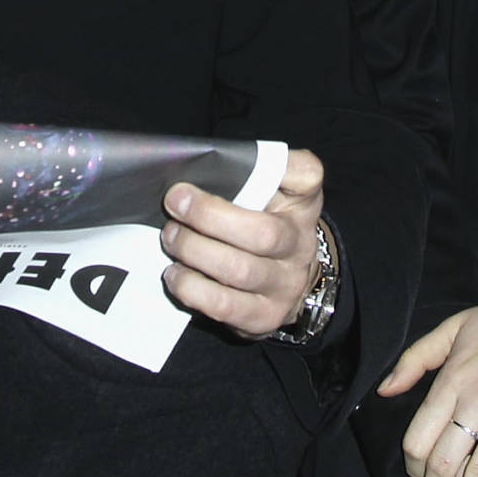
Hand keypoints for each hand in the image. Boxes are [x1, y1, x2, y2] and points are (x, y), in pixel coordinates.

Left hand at [159, 149, 326, 337]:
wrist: (284, 279)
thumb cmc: (259, 223)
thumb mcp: (264, 193)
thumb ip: (241, 175)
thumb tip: (191, 172)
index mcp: (301, 203)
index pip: (306, 175)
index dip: (281, 165)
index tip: (237, 159)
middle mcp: (301, 244)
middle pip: (263, 234)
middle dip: (209, 217)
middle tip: (174, 204)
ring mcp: (287, 285)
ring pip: (240, 271)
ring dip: (195, 252)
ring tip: (170, 238)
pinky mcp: (265, 317)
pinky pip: (225, 306)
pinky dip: (192, 289)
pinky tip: (175, 275)